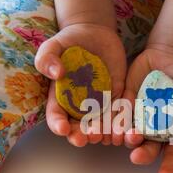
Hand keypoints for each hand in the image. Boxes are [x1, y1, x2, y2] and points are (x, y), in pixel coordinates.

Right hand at [35, 23, 126, 146]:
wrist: (94, 32)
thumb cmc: (69, 41)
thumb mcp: (53, 46)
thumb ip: (47, 58)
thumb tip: (56, 73)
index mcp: (60, 97)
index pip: (56, 116)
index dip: (58, 124)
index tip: (62, 128)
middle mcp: (79, 105)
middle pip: (78, 127)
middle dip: (80, 135)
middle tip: (85, 139)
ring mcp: (98, 102)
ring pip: (100, 124)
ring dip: (103, 133)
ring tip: (106, 138)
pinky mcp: (116, 96)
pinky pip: (119, 112)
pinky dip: (122, 121)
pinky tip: (125, 128)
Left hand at [121, 43, 172, 172]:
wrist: (165, 55)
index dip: (169, 167)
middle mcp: (154, 128)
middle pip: (148, 147)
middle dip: (142, 153)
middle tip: (136, 154)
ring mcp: (137, 117)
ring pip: (128, 135)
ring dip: (122, 140)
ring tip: (117, 139)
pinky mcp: (123, 105)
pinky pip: (115, 117)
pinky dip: (109, 123)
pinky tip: (102, 127)